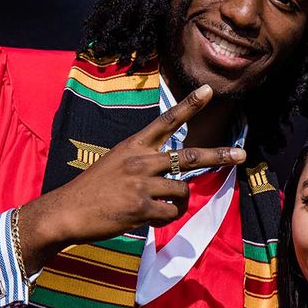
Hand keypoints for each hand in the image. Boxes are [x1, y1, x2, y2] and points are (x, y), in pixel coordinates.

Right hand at [19, 84, 245, 273]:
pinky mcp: (141, 208)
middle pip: (189, 156)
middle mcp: (140, 161)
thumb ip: (143, 163)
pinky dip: (168, 217)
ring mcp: (142, 185)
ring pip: (182, 191)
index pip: (166, 121)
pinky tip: (152, 218)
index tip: (209, 90)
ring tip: (164, 207)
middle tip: (241, 154)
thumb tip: (173, 176)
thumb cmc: (92, 190)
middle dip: (218, 155)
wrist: (66, 211)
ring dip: (179, 202)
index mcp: (134, 146)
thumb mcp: (115, 163)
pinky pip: (171, 213)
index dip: (189, 105)